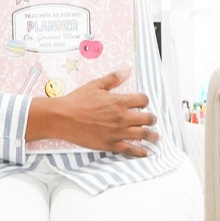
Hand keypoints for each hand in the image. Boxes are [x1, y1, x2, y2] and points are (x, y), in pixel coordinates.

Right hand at [27, 69, 158, 156]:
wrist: (63, 118)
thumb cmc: (76, 101)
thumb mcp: (95, 85)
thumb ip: (113, 78)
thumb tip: (126, 69)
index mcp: (119, 101)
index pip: (142, 100)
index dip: (145, 100)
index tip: (144, 103)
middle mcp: (122, 117)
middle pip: (147, 118)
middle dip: (152, 119)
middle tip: (153, 120)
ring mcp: (117, 132)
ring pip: (143, 134)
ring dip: (153, 136)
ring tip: (156, 137)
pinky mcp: (110, 144)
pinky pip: (131, 149)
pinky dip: (141, 151)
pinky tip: (147, 152)